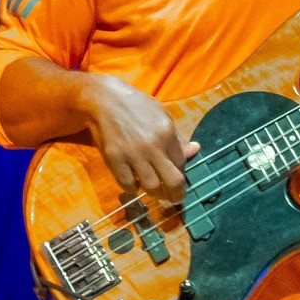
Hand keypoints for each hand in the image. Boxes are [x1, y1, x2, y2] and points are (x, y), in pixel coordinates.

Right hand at [78, 74, 200, 203]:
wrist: (104, 99)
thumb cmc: (135, 105)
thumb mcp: (161, 114)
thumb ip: (177, 137)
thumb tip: (195, 150)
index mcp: (167, 133)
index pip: (181, 164)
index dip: (180, 174)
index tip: (176, 179)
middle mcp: (153, 146)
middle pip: (173, 182)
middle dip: (175, 196)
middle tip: (173, 199)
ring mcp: (133, 154)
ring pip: (151, 187)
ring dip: (154, 192)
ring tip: (152, 189)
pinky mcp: (114, 160)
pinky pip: (128, 185)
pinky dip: (132, 188)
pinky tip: (133, 181)